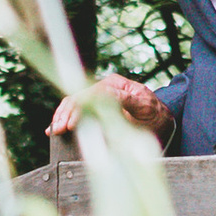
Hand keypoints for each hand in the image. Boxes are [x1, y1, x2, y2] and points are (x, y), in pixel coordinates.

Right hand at [51, 74, 174, 140]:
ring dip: (62, 116)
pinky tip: (55, 127)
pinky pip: (77, 109)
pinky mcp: (96, 107)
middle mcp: (104, 88)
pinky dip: (65, 117)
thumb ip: (125, 101)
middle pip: (79, 97)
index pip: (91, 94)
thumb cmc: (154, 114)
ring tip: (54, 130)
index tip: (73, 124)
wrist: (160, 119)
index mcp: (116, 84)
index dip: (79, 108)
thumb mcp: (144, 106)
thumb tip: (105, 96)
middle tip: (59, 129)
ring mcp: (98, 97)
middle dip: (66, 113)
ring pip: (74, 102)